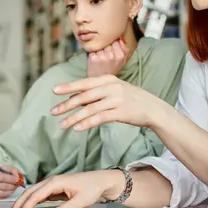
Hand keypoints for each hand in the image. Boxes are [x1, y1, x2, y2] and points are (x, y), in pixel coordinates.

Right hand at [0, 165, 22, 199]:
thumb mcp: (1, 168)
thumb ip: (11, 170)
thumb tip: (19, 177)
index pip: (1, 177)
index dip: (11, 179)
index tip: (18, 180)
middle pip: (2, 186)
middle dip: (13, 186)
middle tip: (18, 184)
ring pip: (1, 193)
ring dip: (10, 191)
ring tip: (14, 187)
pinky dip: (5, 195)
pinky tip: (8, 191)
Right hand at [4, 170, 124, 207]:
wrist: (102, 181)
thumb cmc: (93, 187)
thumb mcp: (81, 201)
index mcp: (56, 182)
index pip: (35, 196)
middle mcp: (52, 181)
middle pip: (29, 193)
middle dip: (17, 206)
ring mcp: (53, 185)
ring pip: (33, 194)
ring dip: (22, 204)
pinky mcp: (56, 189)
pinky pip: (39, 196)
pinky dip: (30, 202)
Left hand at [50, 75, 165, 130]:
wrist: (154, 109)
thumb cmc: (132, 100)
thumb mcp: (117, 89)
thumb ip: (99, 91)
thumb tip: (77, 96)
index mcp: (109, 79)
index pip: (84, 82)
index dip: (68, 87)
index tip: (54, 91)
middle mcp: (111, 87)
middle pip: (84, 96)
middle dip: (66, 104)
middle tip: (53, 112)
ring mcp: (116, 99)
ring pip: (89, 109)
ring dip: (74, 118)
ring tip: (62, 125)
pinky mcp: (120, 112)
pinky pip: (99, 118)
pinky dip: (87, 123)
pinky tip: (77, 128)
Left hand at [86, 38, 128, 77]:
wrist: (100, 81)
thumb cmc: (111, 70)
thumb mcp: (122, 61)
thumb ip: (124, 49)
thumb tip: (120, 39)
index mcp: (120, 55)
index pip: (115, 41)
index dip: (112, 45)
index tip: (111, 50)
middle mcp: (111, 56)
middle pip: (107, 42)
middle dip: (105, 47)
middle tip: (105, 55)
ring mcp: (102, 57)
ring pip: (99, 46)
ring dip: (99, 50)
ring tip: (100, 58)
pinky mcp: (93, 58)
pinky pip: (92, 50)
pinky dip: (93, 53)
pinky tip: (95, 59)